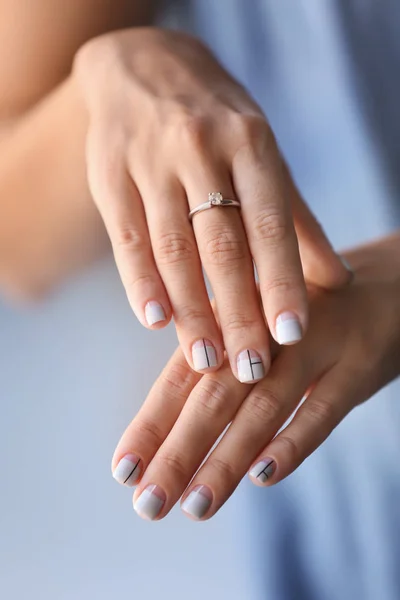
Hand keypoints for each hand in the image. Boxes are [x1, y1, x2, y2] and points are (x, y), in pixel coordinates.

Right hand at [74, 28, 349, 379]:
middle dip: (239, 311)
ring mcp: (151, 161)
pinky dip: (141, 281)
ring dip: (191, 310)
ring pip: (174, 248)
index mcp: (250, 142)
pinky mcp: (110, 174)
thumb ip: (296, 218)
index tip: (292, 334)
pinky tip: (154, 321)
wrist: (142, 66)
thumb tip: (335, 280)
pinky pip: (126, 237)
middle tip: (251, 368)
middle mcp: (201, 148)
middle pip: (223, 245)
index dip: (283, 280)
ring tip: (206, 359)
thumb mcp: (262, 154)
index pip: (271, 223)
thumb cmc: (215, 120)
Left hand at [111, 234, 399, 519]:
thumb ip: (217, 369)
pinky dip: (294, 442)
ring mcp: (314, 347)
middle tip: (148, 504)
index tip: (121, 471)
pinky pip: (323, 410)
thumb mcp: (258, 332)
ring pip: (263, 408)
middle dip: (179, 452)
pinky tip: (265, 476)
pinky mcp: (356, 366)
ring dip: (228, 459)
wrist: (384, 287)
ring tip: (196, 506)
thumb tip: (163, 432)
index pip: (181, 377)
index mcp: (232, 322)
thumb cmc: (304, 320)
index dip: (151, 423)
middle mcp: (265, 332)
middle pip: (214, 396)